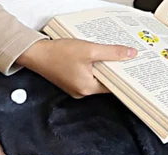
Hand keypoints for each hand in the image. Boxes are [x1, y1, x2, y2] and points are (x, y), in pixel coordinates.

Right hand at [17, 38, 137, 97]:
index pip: (112, 85)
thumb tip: (130, 54)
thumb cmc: (59, 53)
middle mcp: (82, 92)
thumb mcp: (89, 50)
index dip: (122, 75)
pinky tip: (90, 57)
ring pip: (95, 78)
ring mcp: (76, 89)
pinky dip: (91, 67)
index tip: (130, 65)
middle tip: (120, 56)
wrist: (37, 54)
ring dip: (101, 66)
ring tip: (104, 54)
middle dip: (112, 69)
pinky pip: (86, 76)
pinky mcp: (71, 82)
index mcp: (88, 88)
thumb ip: (112, 53)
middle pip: (104, 81)